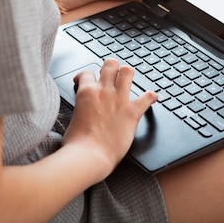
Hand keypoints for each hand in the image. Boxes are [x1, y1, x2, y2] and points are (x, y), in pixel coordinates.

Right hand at [61, 59, 156, 175]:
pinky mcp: (132, 113)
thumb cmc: (77, 144)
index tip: (87, 81)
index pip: (87, 73)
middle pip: (110, 65)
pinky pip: (147, 97)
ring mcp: (119, 100)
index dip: (86, 76)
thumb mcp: (72, 119)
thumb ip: (80, 109)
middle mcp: (103, 92)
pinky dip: (150, 97)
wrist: (88, 157)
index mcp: (86, 93)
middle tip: (111, 75)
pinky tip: (151, 98)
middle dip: (111, 67)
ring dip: (128, 75)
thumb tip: (83, 110)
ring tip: (128, 80)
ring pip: (128, 72)